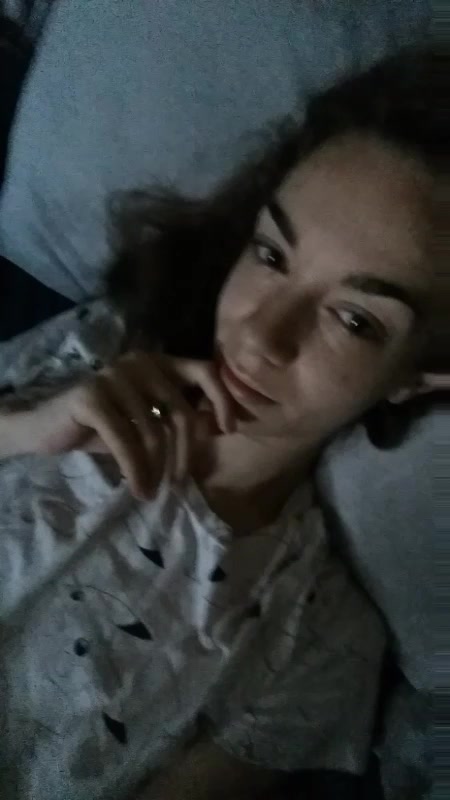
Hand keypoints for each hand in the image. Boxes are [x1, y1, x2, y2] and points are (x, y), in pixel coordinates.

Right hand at [21, 350, 234, 497]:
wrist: (45, 428)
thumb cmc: (102, 427)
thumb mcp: (146, 420)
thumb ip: (176, 416)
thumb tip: (220, 428)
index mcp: (157, 362)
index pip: (204, 370)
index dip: (222, 400)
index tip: (227, 431)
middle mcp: (139, 362)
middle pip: (181, 411)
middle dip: (184, 454)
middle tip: (179, 483)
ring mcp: (114, 376)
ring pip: (154, 431)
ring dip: (157, 470)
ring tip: (153, 492)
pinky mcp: (91, 396)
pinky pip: (126, 441)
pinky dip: (136, 471)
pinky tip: (139, 490)